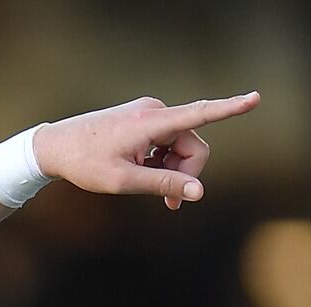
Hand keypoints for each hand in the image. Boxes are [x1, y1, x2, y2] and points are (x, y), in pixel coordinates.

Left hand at [34, 92, 260, 210]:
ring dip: (173, 170)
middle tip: (168, 204)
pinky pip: (167, 143)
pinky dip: (162, 162)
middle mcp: (155, 111)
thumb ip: (163, 184)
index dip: (230, 109)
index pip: (199, 114)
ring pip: (181, 146)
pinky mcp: (144, 120)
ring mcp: (149, 114)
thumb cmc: (85, 164)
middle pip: (193, 145)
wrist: (54, 147)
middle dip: (186, 173)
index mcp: (151, 122)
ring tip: (150, 189)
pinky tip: (142, 172)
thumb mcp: (124, 181)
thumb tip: (199, 192)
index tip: (256, 99)